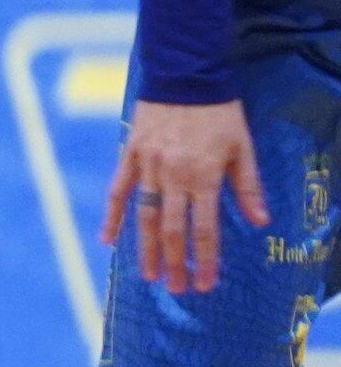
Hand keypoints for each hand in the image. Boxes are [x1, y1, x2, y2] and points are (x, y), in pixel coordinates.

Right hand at [102, 94, 264, 295]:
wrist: (185, 76)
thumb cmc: (219, 114)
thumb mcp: (243, 148)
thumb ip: (248, 187)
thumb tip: (260, 223)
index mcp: (204, 176)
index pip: (204, 228)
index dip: (205, 259)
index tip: (205, 283)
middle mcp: (173, 176)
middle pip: (172, 229)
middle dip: (175, 263)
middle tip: (177, 289)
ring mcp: (148, 167)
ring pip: (145, 216)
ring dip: (146, 248)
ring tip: (148, 275)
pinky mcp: (130, 156)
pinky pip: (118, 190)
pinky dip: (111, 216)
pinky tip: (105, 240)